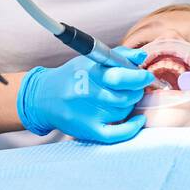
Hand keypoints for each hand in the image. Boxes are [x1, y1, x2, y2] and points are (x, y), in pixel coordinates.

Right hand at [17, 46, 152, 143]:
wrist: (43, 97)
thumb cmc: (73, 76)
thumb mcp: (91, 60)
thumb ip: (119, 55)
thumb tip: (142, 55)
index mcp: (89, 72)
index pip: (121, 75)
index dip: (138, 77)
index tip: (146, 76)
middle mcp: (87, 92)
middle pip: (126, 95)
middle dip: (136, 91)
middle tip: (135, 88)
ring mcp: (87, 113)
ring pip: (123, 111)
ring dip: (130, 105)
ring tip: (124, 98)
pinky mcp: (87, 130)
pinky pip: (116, 134)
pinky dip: (132, 128)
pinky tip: (139, 120)